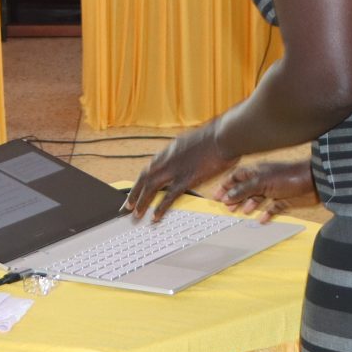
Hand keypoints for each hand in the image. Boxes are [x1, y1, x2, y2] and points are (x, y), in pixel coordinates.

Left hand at [124, 123, 241, 221]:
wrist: (225, 135)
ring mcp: (176, 169)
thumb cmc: (216, 136)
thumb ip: (184, 151)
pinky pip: (169, 196)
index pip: (148, 168)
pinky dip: (160, 207)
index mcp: (169, 150)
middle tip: (126, 207)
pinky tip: (155, 217)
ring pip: (151, 188)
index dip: (139, 181)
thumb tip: (181, 156)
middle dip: (133, 194)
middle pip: (144, 179)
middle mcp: (168, 159)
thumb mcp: (193, 141)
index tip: (133, 191)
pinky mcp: (187, 178)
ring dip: (142, 202)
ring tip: (136, 215)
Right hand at [218, 159, 317, 219]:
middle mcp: (263, 180)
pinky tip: (262, 220)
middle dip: (235, 197)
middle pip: (244, 189)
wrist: (314, 181)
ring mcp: (273, 190)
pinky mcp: (284, 199)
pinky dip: (266, 214)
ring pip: (257, 199)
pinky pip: (272, 208)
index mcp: (256, 172)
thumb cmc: (287, 177)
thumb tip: (227, 197)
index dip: (225, 186)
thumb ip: (243, 190)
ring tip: (243, 212)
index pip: (236, 177)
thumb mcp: (261, 183)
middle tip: (227, 208)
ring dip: (249, 205)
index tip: (216, 196)